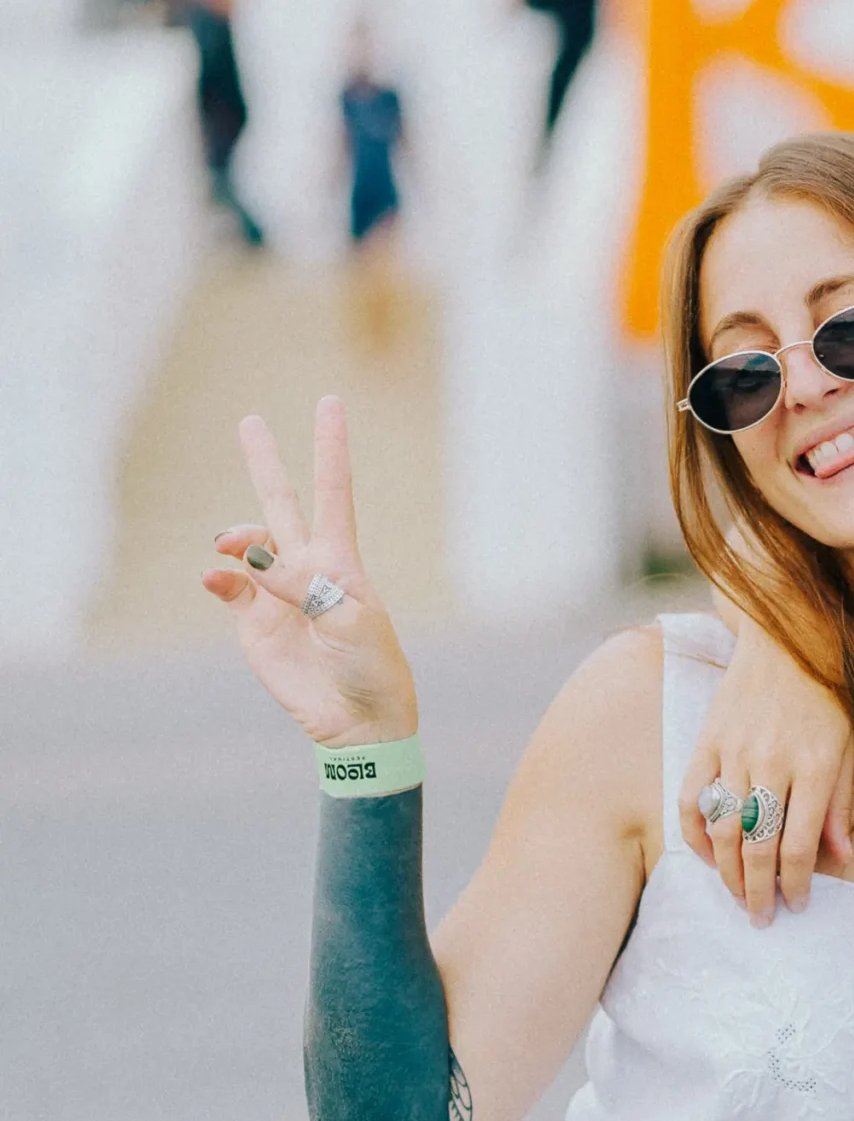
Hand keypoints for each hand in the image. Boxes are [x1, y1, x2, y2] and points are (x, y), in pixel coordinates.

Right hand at [199, 397, 416, 747]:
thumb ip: (303, 586)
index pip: (333, 490)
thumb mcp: (349, 620)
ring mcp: (277, 593)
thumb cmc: (370, 664)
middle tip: (249, 419)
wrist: (357, 717)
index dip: (330, 447)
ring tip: (228, 543)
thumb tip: (255, 559)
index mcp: (341, 559)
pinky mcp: (254, 622)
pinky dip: (219, 577)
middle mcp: (307, 567)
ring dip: (235, 534)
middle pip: (282, 502)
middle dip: (265, 462)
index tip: (330, 403)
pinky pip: (228, 587)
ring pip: (248, 543)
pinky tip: (216, 576)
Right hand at [677, 611, 853, 925]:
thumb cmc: (824, 695)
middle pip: (758, 845)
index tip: (796, 905)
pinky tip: (706, 855)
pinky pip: (691, 797)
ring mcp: (734, 750)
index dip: (797, 882)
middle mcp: (773, 761)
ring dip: (727, 872)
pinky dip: (695, 833)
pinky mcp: (706, 740)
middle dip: (758, 891)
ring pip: (724, 828)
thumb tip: (841, 857)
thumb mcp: (844, 747)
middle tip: (760, 918)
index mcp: (814, 765)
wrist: (786, 637)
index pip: (800, 843)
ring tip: (736, 895)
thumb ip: (838, 804)